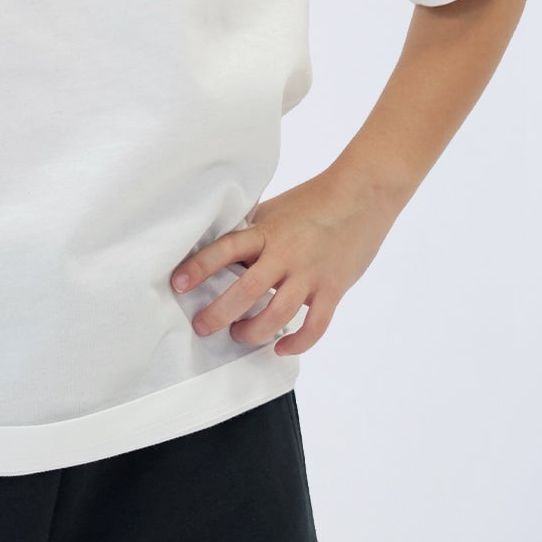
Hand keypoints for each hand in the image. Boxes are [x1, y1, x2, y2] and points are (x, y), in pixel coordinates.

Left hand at [169, 165, 400, 355]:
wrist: (363, 193)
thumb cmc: (314, 200)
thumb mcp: (275, 210)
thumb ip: (252, 231)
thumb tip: (223, 252)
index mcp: (267, 231)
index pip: (226, 249)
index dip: (199, 267)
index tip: (178, 284)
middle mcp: (286, 253)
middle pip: (246, 291)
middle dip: (219, 314)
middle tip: (202, 326)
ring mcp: (310, 274)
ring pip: (276, 315)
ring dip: (252, 331)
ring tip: (239, 335)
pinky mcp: (333, 288)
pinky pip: (314, 326)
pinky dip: (296, 343)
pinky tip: (280, 348)